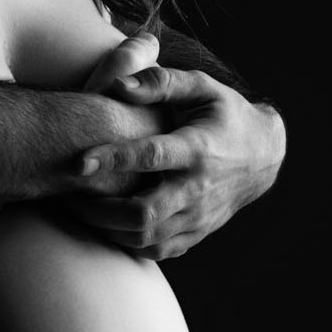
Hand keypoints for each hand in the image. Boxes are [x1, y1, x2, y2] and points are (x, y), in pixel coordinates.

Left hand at [75, 68, 284, 259]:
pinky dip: (125, 242)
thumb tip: (118, 84)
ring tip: (77, 209)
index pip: (153, 157)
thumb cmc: (224, 114)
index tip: (78, 162)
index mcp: (198, 149)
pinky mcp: (196, 233)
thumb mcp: (202, 87)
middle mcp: (199, 188)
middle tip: (67, 196)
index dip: (114, 159)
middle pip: (144, 213)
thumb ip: (161, 82)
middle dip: (99, 210)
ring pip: (145, 237)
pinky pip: (155, 250)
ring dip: (105, 228)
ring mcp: (198, 216)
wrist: (264, 156)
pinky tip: (104, 224)